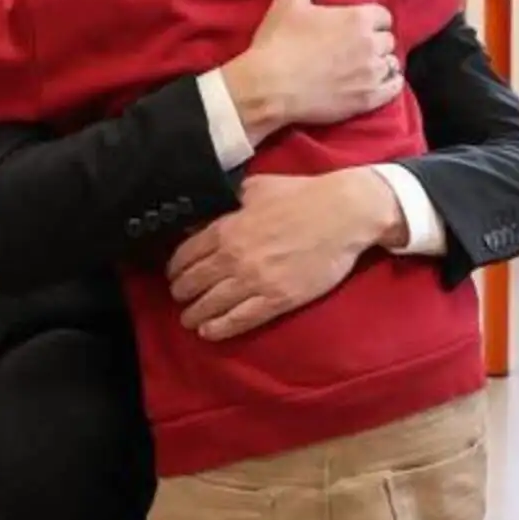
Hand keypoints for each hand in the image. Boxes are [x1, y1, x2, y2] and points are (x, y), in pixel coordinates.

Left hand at [165, 170, 403, 340]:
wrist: (344, 212)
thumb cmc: (303, 194)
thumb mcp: (256, 187)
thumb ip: (228, 200)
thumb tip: (209, 213)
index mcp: (226, 228)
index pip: (185, 255)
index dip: (175, 269)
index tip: (174, 275)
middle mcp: (234, 257)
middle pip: (193, 283)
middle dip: (181, 293)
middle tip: (180, 299)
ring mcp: (255, 280)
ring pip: (212, 305)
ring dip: (195, 315)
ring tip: (190, 320)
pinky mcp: (278, 298)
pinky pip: (240, 319)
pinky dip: (220, 328)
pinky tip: (209, 332)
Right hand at [219, 0, 402, 144]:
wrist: (269, 86)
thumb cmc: (278, 40)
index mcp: (358, 18)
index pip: (382, 15)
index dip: (370, 19)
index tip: (356, 26)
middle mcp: (371, 45)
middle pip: (388, 39)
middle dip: (375, 40)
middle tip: (357, 46)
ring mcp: (371, 74)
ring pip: (391, 64)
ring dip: (381, 62)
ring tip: (365, 65)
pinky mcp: (367, 99)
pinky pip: (393, 89)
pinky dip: (389, 84)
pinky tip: (378, 83)